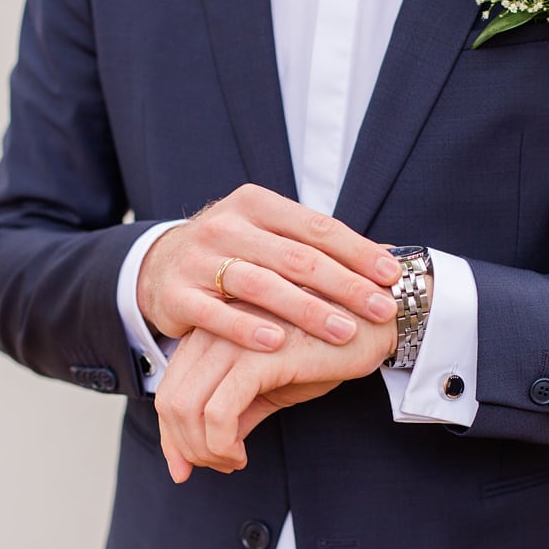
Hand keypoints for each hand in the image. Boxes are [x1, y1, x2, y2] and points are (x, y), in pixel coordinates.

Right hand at [137, 185, 400, 349]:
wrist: (157, 267)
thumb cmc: (231, 256)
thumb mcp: (265, 237)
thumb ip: (311, 246)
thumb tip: (384, 265)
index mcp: (255, 204)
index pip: (316, 226)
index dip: (357, 251)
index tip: (391, 276)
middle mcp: (224, 226)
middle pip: (295, 257)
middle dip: (344, 285)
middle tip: (381, 308)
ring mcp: (197, 260)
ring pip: (260, 285)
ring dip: (306, 310)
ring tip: (343, 331)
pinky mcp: (176, 295)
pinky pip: (215, 314)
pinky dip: (246, 328)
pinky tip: (277, 344)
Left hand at [155, 306, 396, 481]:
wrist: (376, 321)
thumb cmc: (325, 349)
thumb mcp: (269, 387)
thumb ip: (234, 413)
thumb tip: (202, 455)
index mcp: (211, 334)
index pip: (169, 390)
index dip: (171, 437)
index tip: (186, 468)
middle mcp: (213, 332)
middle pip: (170, 402)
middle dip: (184, 447)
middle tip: (217, 467)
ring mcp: (232, 342)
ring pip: (186, 409)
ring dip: (202, 450)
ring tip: (231, 462)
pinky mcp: (258, 358)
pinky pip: (218, 413)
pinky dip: (221, 445)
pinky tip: (240, 456)